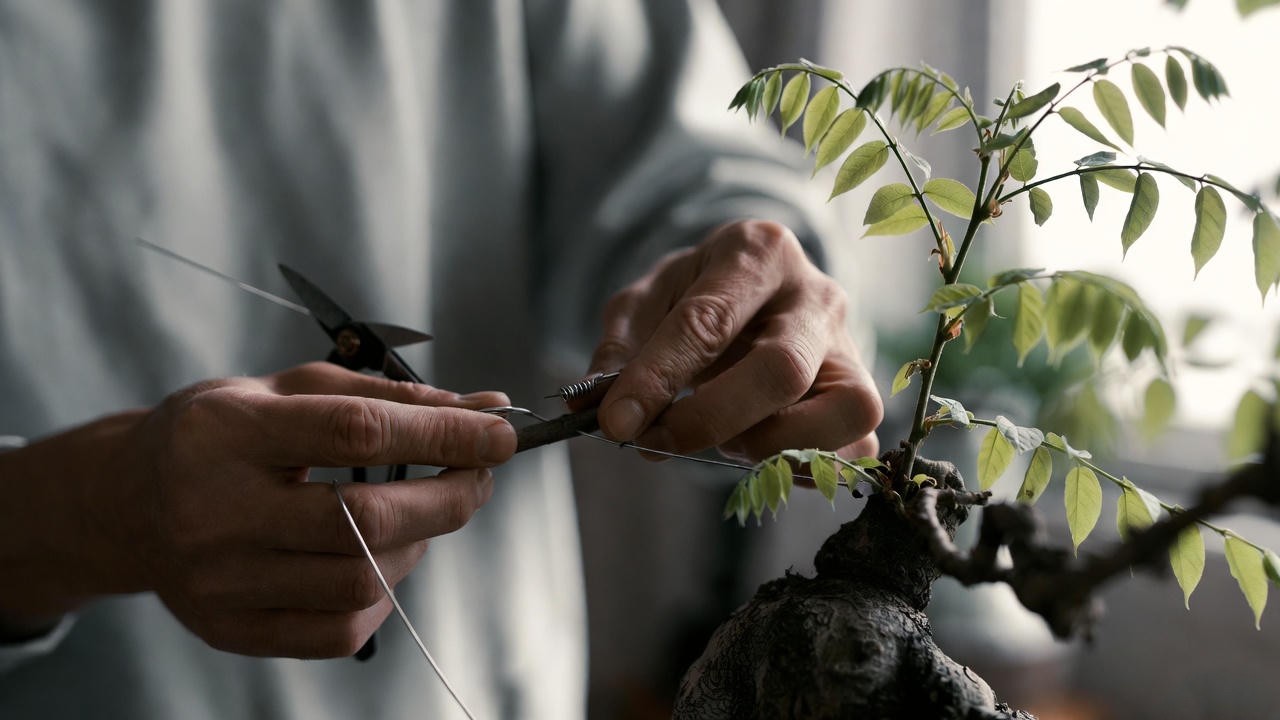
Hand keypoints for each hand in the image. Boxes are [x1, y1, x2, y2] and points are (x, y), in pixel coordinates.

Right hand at [1, 362, 514, 657]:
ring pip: (360, 584)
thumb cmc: (217, 434)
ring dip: (418, 547)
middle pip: (365, 521)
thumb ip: (382, 397)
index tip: (501, 431)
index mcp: (227, 433)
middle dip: (447, 498)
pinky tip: (381, 561)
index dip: (444, 433)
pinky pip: (337, 633)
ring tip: (418, 514)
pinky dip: (382, 597)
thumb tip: (480, 410)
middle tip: (477, 476)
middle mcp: (216, 512)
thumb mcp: (286, 389)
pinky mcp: (228, 630)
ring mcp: (219, 581)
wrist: (125, 502)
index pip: (356, 434)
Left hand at [587, 220, 880, 462]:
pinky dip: (804, 467)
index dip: (658, 377)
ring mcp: (850, 350)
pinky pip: (856, 451)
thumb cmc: (697, 295)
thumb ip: (621, 348)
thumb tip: (600, 409)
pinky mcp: (861, 398)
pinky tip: (759, 456)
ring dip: (767, 446)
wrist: (756, 291)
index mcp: (758, 253)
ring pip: (841, 413)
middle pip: (782, 370)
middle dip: (711, 419)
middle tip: (656, 442)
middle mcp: (817, 297)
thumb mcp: (646, 301)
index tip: (616, 422)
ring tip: (723, 439)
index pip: (708, 321)